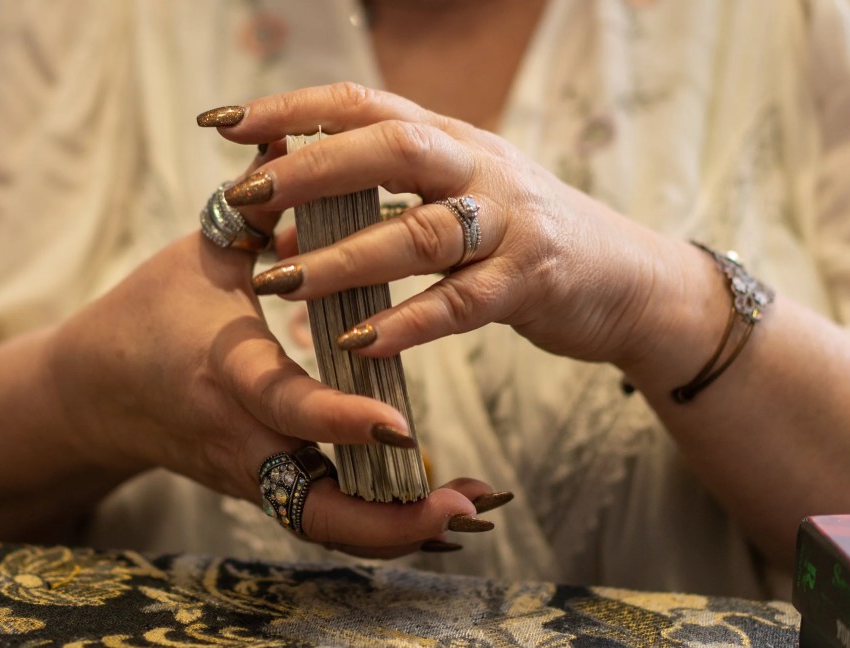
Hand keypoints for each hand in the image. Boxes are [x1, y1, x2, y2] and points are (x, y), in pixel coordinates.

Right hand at [44, 155, 501, 557]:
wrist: (95, 393)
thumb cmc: (148, 312)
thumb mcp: (200, 255)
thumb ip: (254, 207)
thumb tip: (297, 140)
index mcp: (220, 370)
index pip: (282, 404)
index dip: (338, 420)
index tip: (401, 425)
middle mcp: (236, 437)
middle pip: (316, 506)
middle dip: (393, 518)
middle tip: (467, 505)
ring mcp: (247, 474)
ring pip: (325, 526)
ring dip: (397, 530)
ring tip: (466, 512)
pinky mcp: (257, 487)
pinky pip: (322, 517)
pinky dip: (377, 523)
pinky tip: (430, 510)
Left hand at [204, 83, 684, 369]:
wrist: (628, 277)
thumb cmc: (521, 238)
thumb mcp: (456, 198)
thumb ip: (380, 202)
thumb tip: (283, 227)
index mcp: (452, 140)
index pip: (363, 103)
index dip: (291, 108)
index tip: (222, 124)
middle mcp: (480, 167)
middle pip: (390, 149)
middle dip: (310, 171)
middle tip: (242, 200)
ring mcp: (510, 224)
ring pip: (420, 231)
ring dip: (342, 256)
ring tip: (277, 282)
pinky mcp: (532, 283)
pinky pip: (462, 302)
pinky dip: (407, 322)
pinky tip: (358, 342)